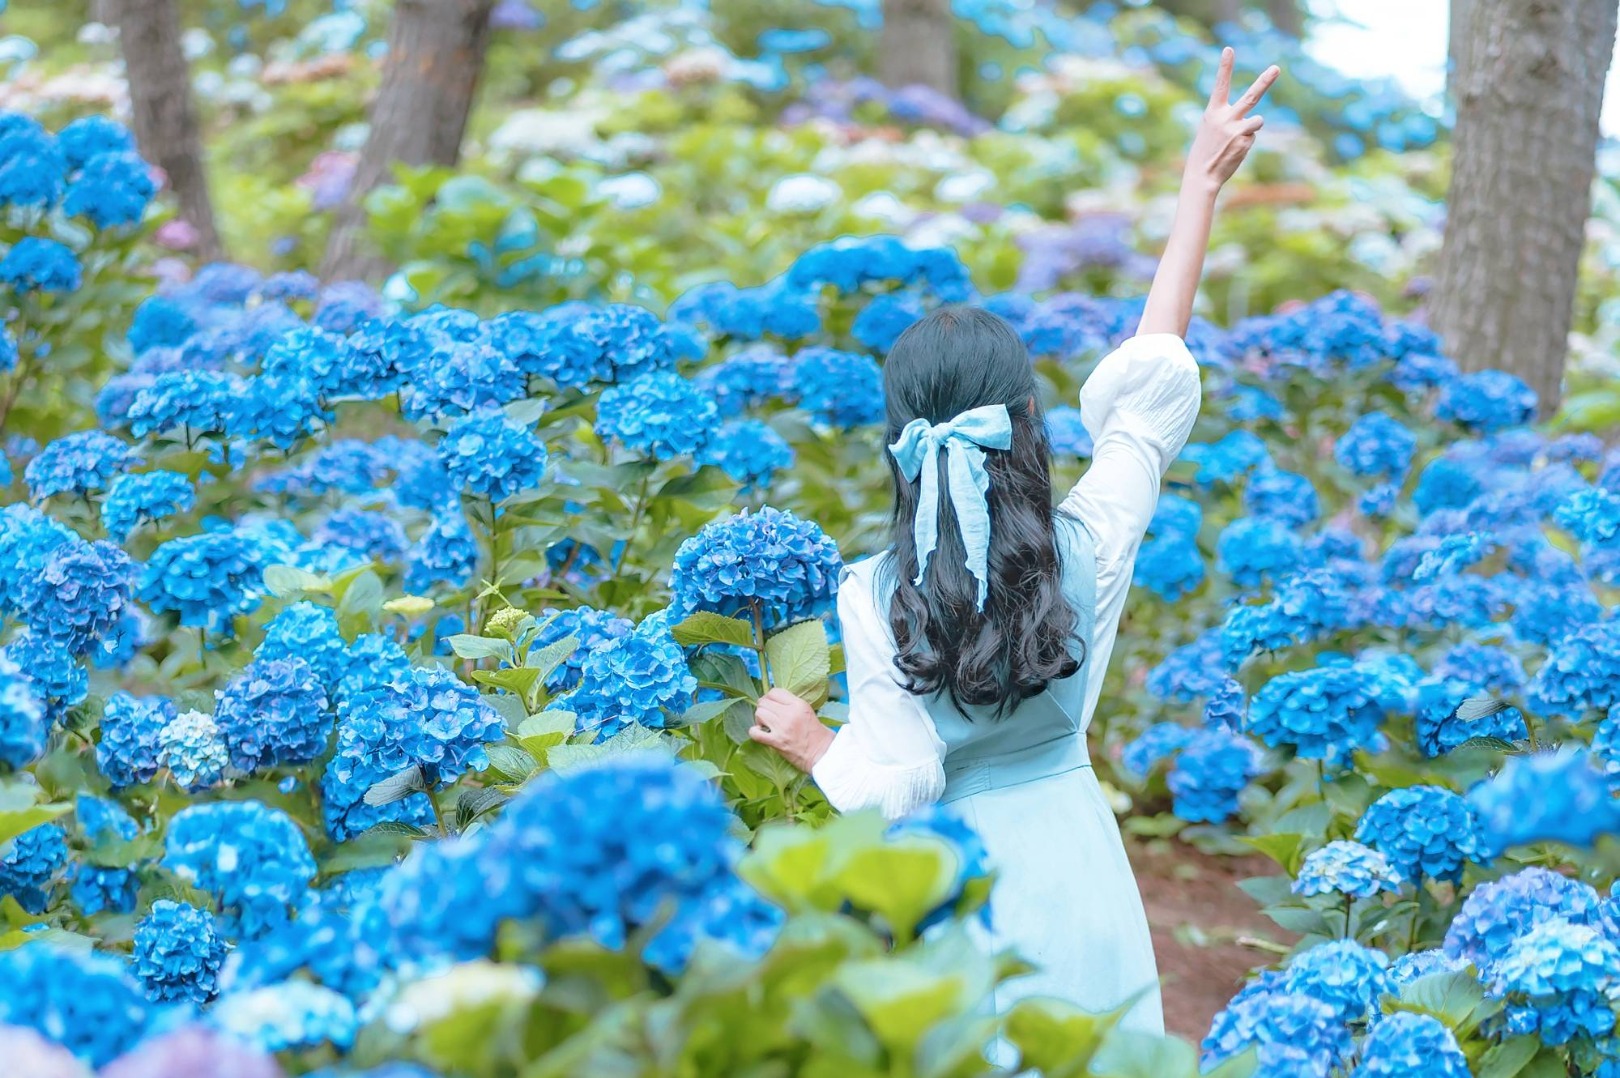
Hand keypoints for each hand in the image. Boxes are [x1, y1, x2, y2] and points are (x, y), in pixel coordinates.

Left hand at [749, 688, 834, 772]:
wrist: (822, 754)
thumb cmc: (818, 734)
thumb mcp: (808, 711)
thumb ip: (792, 705)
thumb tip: (775, 701)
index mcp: (798, 704)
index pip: (774, 692)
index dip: (769, 697)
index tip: (771, 704)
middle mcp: (789, 714)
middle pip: (764, 702)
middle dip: (763, 708)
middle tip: (768, 715)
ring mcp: (782, 728)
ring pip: (759, 713)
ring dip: (760, 719)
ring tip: (766, 724)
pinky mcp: (776, 742)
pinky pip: (755, 733)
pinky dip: (754, 732)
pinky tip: (760, 733)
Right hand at [1185, 48, 1278, 193]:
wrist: (1202, 175)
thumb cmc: (1205, 150)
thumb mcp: (1211, 129)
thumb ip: (1229, 118)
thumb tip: (1256, 120)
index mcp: (1213, 112)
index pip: (1221, 85)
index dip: (1225, 67)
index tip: (1229, 50)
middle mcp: (1226, 118)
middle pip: (1251, 97)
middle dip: (1265, 82)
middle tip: (1276, 68)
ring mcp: (1237, 130)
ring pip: (1257, 120)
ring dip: (1251, 128)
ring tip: (1234, 141)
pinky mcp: (1245, 142)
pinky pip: (1252, 136)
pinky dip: (1245, 142)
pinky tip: (1234, 151)